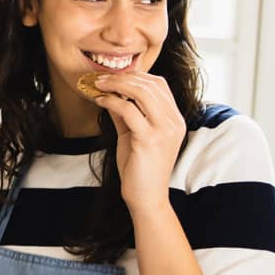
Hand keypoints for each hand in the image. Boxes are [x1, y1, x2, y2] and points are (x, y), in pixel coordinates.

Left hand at [94, 72, 185, 213]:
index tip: (114, 77)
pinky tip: (101, 101)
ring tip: (99, 85)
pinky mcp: (150, 139)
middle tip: (101, 78)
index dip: (136, 76)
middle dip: (123, 77)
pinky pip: (129, 110)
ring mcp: (164, 130)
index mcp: (174, 119)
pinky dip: (112, 101)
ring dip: (116, 85)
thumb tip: (110, 93)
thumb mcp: (133, 134)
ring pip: (141, 92)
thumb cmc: (140, 168)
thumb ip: (125, 113)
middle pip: (150, 84)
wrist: (146, 197)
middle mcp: (173, 122)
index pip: (159, 84)